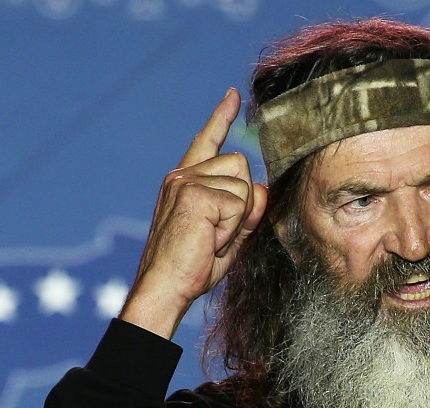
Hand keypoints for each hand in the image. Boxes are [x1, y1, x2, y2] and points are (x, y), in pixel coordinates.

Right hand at [120, 89, 267, 338]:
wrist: (166, 288)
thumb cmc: (192, 267)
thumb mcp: (227, 235)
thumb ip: (245, 210)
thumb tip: (263, 189)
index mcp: (186, 181)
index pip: (208, 141)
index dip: (222, 117)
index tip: (234, 96)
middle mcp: (182, 175)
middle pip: (241, 164)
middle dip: (244, 203)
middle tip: (219, 234)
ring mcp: (185, 181)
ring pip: (244, 185)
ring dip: (238, 219)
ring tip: (212, 239)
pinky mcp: (193, 194)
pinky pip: (239, 204)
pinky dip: (232, 229)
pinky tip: (210, 242)